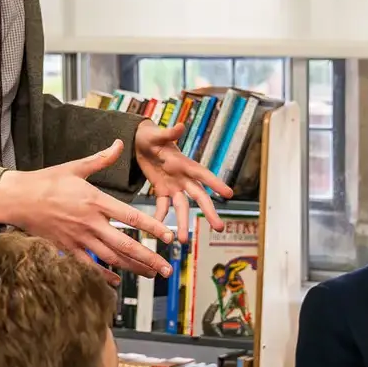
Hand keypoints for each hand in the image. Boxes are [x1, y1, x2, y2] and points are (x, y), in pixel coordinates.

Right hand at [0, 140, 174, 280]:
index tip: (169, 236)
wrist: (18, 199)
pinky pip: (89, 266)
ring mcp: (79, 238)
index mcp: (96, 200)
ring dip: (133, 268)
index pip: (131, 217)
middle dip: (149, 258)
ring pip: (111, 258)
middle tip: (167, 268)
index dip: (152, 227)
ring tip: (151, 274)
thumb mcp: (75, 167)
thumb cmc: (47, 181)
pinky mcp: (67, 248)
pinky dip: (104, 276)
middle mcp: (90, 222)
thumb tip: (119, 143)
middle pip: (125, 245)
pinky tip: (118, 282)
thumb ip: (101, 159)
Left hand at [135, 119, 233, 240]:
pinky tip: (159, 231)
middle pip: (199, 197)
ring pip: (182, 207)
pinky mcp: (161, 190)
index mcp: (184, 163)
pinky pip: (162, 207)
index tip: (229, 194)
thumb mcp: (156, 134)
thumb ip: (168, 133)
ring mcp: (173, 186)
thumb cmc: (150, 135)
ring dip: (183, 223)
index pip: (203, 174)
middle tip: (219, 228)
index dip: (216, 183)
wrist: (138, 141)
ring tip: (182, 241)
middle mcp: (183, 177)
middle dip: (208, 212)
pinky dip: (161, 217)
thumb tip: (180, 125)